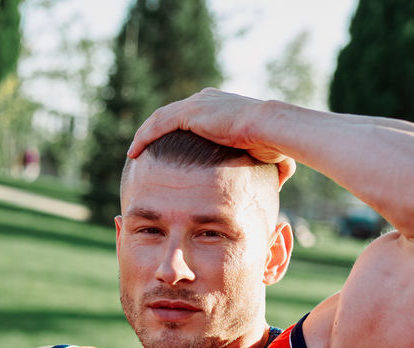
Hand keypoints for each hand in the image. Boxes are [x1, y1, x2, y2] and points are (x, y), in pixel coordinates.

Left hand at [127, 89, 296, 186]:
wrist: (271, 129)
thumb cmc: (275, 143)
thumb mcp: (270, 153)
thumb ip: (270, 163)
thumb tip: (280, 181)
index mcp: (220, 107)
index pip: (189, 117)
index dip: (175, 133)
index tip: (164, 149)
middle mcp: (205, 100)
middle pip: (170, 116)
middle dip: (154, 133)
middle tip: (142, 150)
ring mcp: (196, 104)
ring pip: (159, 119)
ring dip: (144, 136)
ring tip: (133, 153)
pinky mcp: (190, 113)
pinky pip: (158, 125)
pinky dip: (144, 138)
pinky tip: (134, 152)